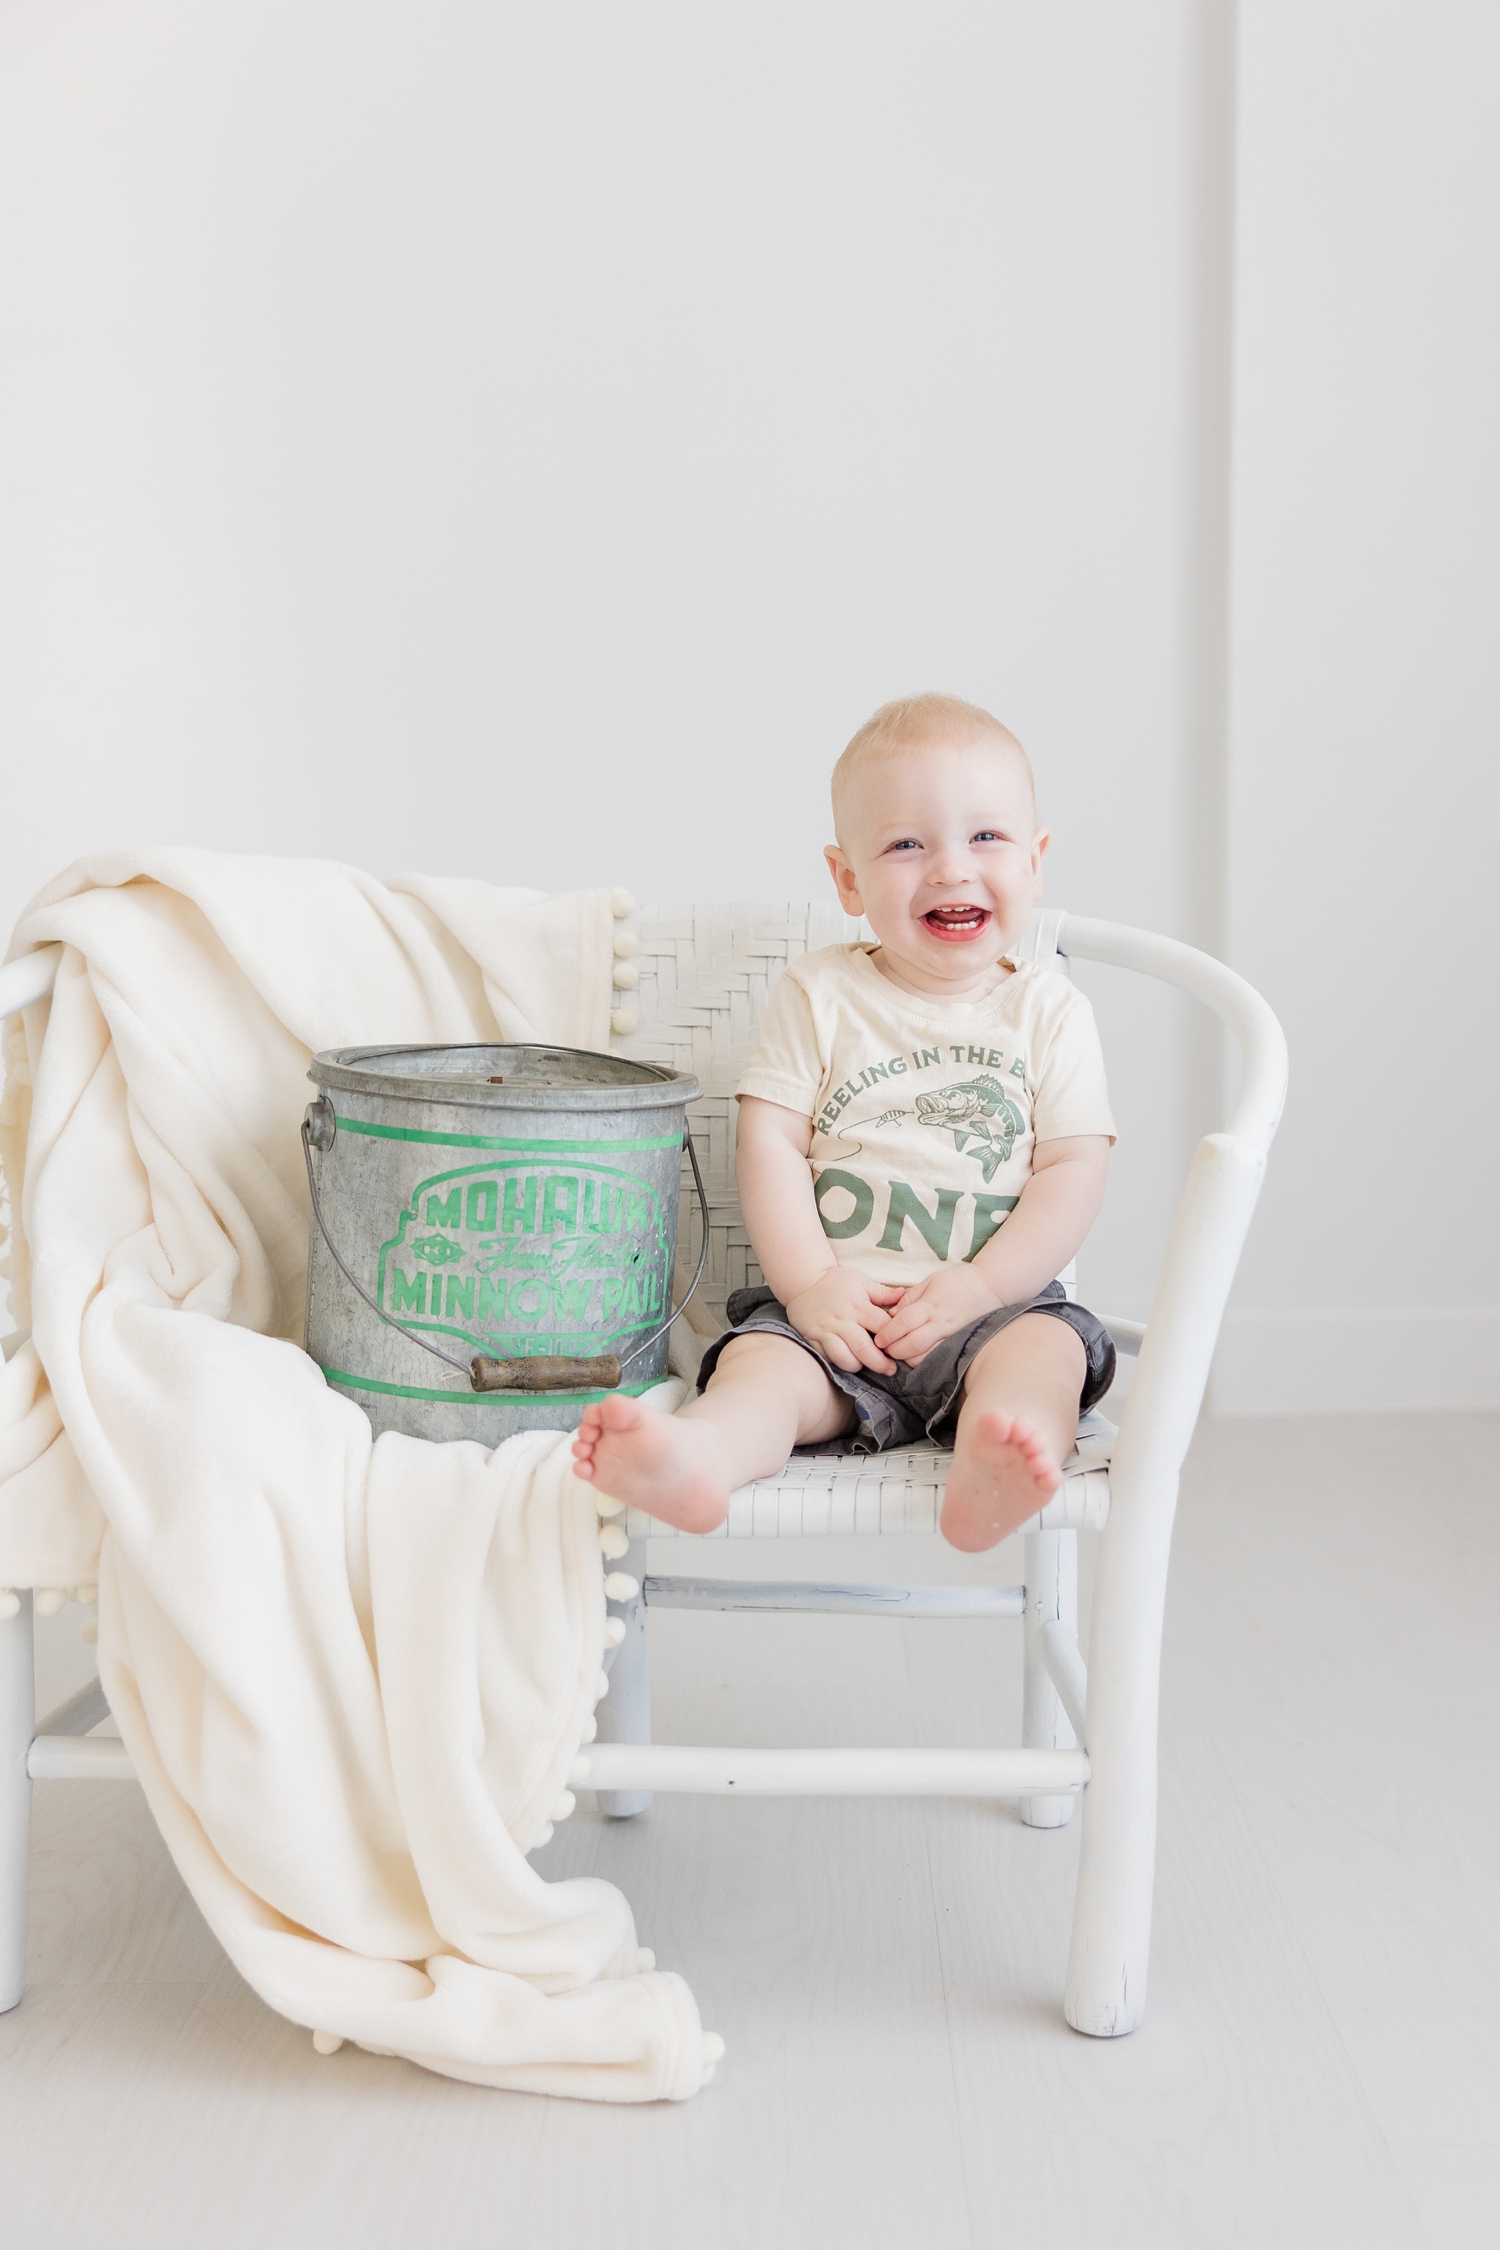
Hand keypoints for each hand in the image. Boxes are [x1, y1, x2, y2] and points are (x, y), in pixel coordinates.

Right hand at [783, 1269, 906, 1375]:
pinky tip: (847, 1361)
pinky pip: (828, 1358)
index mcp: (858, 1306)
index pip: (882, 1327)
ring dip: (858, 1366)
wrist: (802, 1281)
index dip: (894, 1339)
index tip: (901, 1346)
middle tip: (890, 1370)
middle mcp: (842, 1320)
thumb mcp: (861, 1281)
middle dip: (880, 1363)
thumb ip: (882, 1292)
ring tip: (866, 1366)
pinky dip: (839, 1363)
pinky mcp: (813, 1339)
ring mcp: (826, 1331)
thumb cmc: (835, 1282)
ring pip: (844, 1358)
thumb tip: (904, 1295)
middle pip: (864, 1348)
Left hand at [872, 1263, 1002, 1365]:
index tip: (878, 1339)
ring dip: (908, 1359)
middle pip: (913, 1344)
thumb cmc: (959, 1282)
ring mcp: (952, 1336)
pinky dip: (925, 1361)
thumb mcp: (931, 1281)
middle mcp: (941, 1323)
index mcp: (931, 1305)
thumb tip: (891, 1314)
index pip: (905, 1321)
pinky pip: (939, 1358)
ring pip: (926, 1356)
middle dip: (895, 1350)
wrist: (992, 1288)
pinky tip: (917, 1358)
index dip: (889, 1332)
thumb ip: (910, 1298)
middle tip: (884, 1350)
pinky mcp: (959, 1344)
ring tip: (899, 1355)